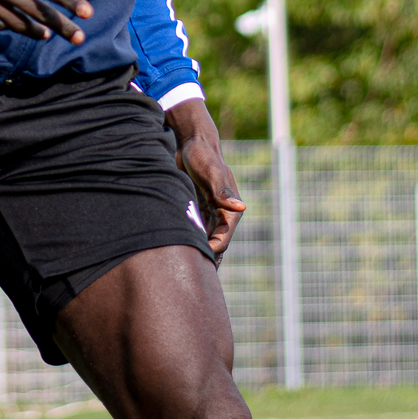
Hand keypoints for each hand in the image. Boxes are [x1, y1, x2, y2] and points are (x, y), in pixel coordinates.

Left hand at [166, 97, 244, 257]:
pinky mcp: (198, 208)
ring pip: (205, 239)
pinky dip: (189, 240)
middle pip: (214, 244)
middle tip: (190, 276)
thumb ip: (224, 191)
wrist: (191, 141)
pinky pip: (196, 229)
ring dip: (197, 251)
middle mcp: (222, 213)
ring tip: (181, 269)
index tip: (196, 261)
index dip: (211, 252)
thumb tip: (242, 208)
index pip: (222, 240)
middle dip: (204, 259)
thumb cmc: (203, 155)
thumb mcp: (212, 172)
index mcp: (230, 210)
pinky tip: (175, 249)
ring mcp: (210, 211)